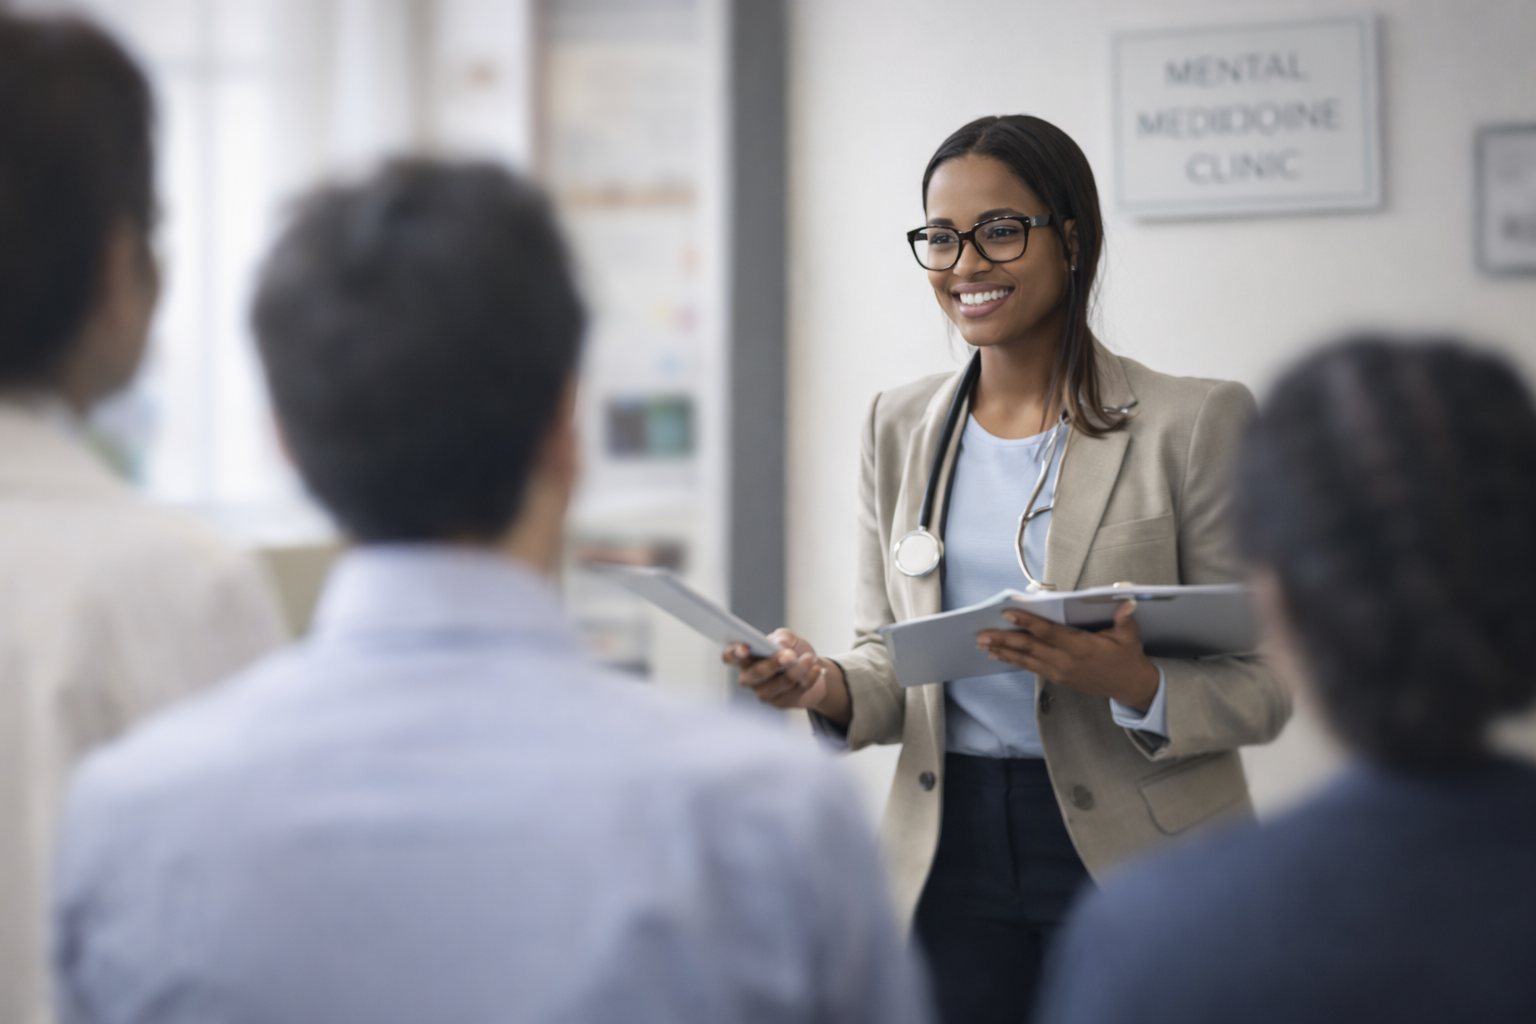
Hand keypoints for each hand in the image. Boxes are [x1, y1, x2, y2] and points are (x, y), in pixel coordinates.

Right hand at [722, 629, 850, 721]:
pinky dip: (808, 678)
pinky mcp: (780, 704)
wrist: (811, 668)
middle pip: (755, 674)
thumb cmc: (792, 651)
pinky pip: (794, 693)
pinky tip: (815, 668)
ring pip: (778, 684)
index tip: (745, 648)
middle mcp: (750, 678)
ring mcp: (763, 693)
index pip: (729, 656)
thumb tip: (780, 644)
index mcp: (745, 658)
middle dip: (772, 664)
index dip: (734, 653)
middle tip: (789, 655)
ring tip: (810, 658)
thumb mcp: (789, 638)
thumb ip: (783, 637)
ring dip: (797, 670)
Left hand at [976, 600, 1159, 710]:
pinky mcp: (1058, 678)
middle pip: (1030, 648)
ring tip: (982, 644)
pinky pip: (1031, 668)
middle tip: (981, 634)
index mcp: (1081, 647)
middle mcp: (1066, 661)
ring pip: (1026, 660)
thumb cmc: (1127, 657)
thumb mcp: (1129, 636)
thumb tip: (1126, 603)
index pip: (1049, 633)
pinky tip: (999, 655)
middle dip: (1003, 640)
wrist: (1130, 686)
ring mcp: (1060, 672)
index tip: (1008, 614)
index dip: (1028, 623)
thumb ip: (1124, 619)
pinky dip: (1013, 660)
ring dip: (1003, 651)